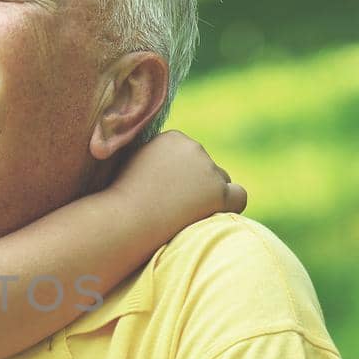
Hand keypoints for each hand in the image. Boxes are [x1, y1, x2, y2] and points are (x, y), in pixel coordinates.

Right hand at [114, 130, 246, 227]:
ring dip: (209, 196)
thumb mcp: (131, 165)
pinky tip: (212, 217)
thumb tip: (168, 165)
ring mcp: (208, 170)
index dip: (180, 176)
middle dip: (196, 185)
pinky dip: (230, 206)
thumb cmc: (120, 199)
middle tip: (174, 207)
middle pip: (206, 167)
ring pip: (221, 182)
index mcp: (173, 138)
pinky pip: (239, 197)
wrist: (124, 220)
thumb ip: (152, 158)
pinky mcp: (218, 192)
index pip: (190, 155)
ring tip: (186, 215)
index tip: (163, 192)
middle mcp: (194, 148)